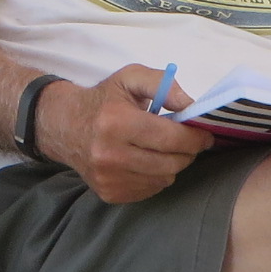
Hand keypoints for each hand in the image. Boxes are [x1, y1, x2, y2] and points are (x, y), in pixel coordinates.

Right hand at [36, 65, 213, 203]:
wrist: (65, 127)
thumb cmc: (104, 100)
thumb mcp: (130, 78)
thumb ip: (163, 85)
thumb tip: (190, 105)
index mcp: (116, 122)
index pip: (170, 138)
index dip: (195, 137)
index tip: (205, 134)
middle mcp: (109, 154)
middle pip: (171, 162)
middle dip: (187, 151)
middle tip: (186, 141)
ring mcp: (108, 178)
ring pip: (164, 179)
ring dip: (171, 164)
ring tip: (161, 148)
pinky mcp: (109, 193)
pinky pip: (150, 190)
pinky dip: (155, 176)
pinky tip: (146, 161)